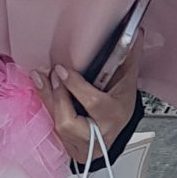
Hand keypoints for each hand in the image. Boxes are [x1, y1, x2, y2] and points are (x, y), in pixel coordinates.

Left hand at [34, 40, 140, 166]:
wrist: (109, 138)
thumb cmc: (119, 109)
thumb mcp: (127, 84)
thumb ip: (129, 59)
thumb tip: (136, 33)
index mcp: (112, 116)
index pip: (93, 102)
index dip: (75, 86)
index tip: (61, 69)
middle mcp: (95, 134)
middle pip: (68, 122)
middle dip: (57, 96)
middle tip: (50, 73)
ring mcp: (78, 143)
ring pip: (57, 124)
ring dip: (47, 98)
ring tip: (40, 77)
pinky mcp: (66, 144)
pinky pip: (51, 124)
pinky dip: (45, 104)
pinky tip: (40, 87)